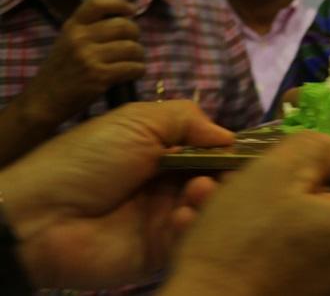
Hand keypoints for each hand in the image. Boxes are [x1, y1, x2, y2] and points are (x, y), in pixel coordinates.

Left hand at [0, 101, 233, 288]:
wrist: (40, 214)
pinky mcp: (158, 252)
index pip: (212, 152)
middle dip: (226, 175)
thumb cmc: (89, 159)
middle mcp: (169, 186)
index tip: (247, 151)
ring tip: (198, 191)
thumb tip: (230, 136)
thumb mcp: (137, 121)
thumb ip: (188, 119)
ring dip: (210, 198)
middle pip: (217, 181)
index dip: (231, 152)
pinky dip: (191, 226)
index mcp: (165, 154)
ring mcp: (164, 220)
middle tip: (221, 173)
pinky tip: (179, 215)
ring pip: (208, 211)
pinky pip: (188, 240)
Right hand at [23, 0, 144, 124]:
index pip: (98, 3)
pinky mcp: (99, 76)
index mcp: (72, 27)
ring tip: (133, 61)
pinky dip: (139, 70)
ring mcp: (89, 57)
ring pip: (132, 48)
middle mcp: (79, 38)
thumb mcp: (67, 42)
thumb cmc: (60, 72)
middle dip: (135, 35)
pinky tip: (133, 73)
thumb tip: (125, 19)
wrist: (43, 101)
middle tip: (132, 45)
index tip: (131, 11)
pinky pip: (133, 68)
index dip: (120, 4)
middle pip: (124, 25)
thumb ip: (89, 30)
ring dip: (139, 56)